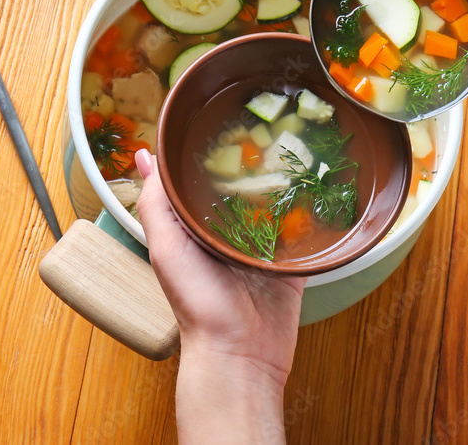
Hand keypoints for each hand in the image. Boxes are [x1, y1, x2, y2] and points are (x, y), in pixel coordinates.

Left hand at [134, 149, 304, 442]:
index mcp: (196, 227)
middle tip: (272, 123)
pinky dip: (313, 211)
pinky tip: (322, 185)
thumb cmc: (197, 303)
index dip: (210, 150)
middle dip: (254, 160)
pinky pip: (306, 230)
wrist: (240, 352)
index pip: (202, 178)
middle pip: (243, 186)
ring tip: (301, 145)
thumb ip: (156, 205)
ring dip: (287, 181)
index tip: (222, 116)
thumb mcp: (165, 247)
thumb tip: (145, 157)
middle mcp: (229, 232)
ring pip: (277, 203)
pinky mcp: (292, 259)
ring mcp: (263, 245)